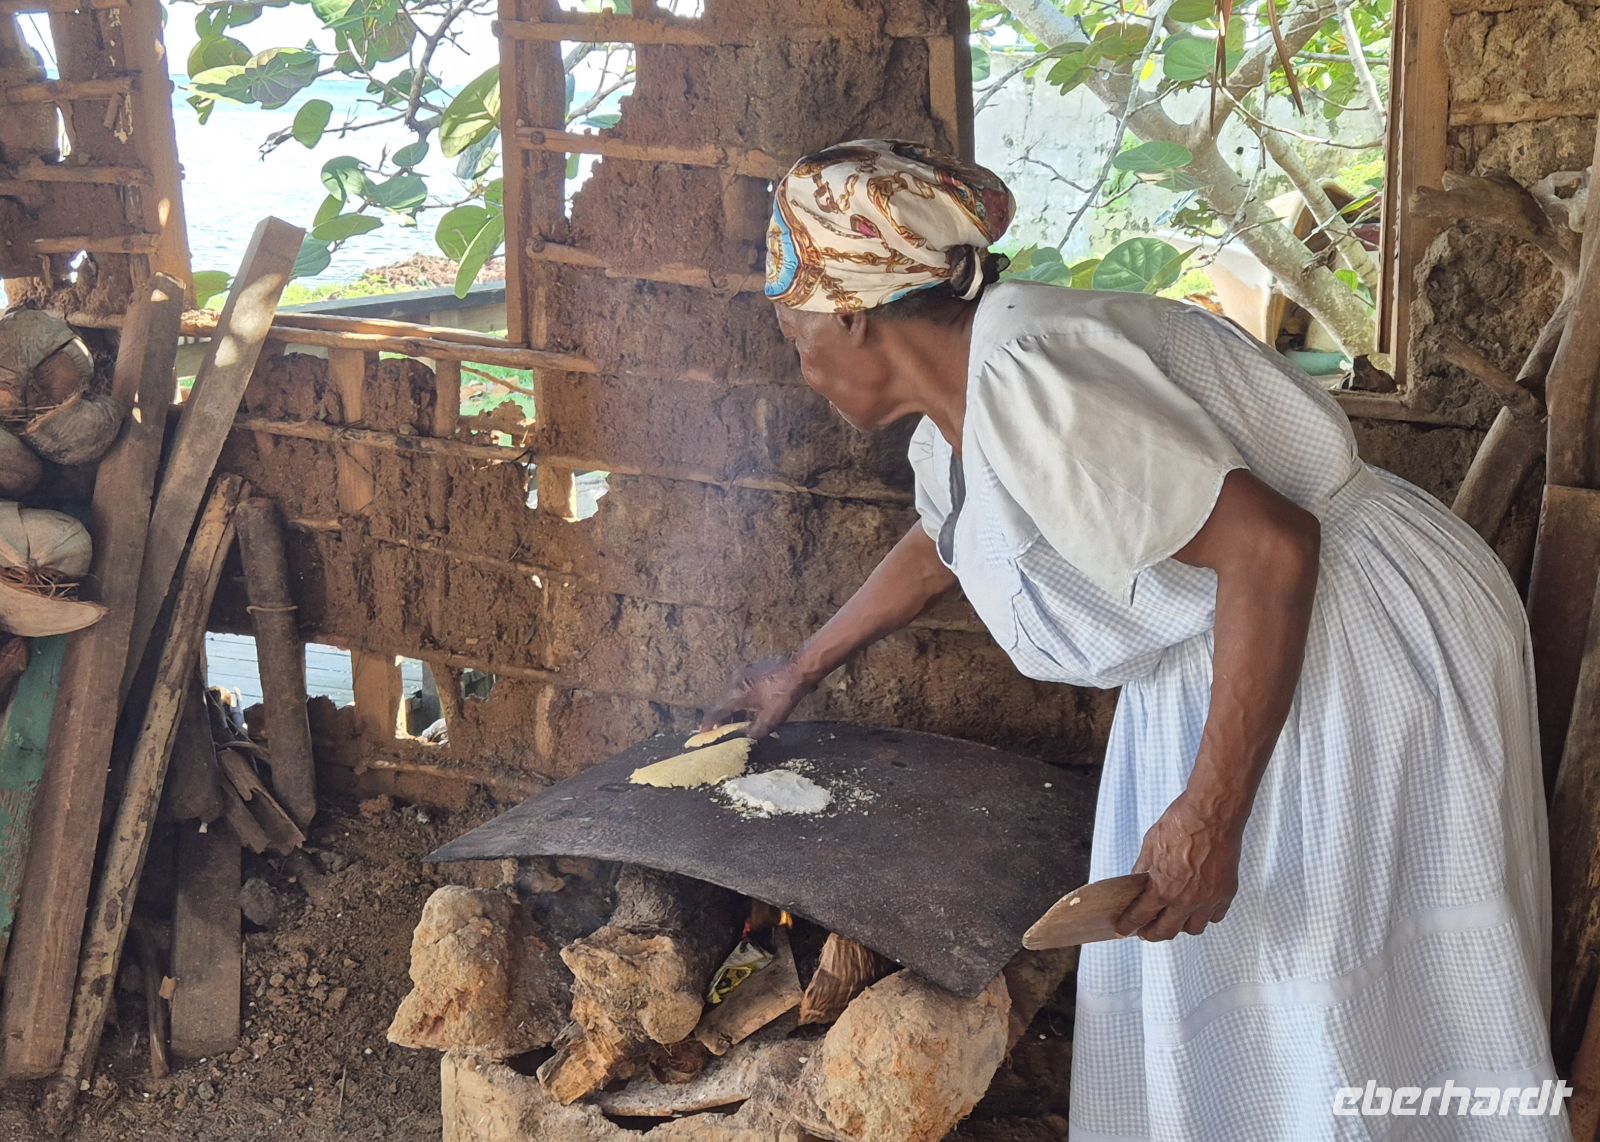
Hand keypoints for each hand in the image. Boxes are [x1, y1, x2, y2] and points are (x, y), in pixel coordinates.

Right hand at [699, 654, 816, 738]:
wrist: (799, 668)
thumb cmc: (783, 694)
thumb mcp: (770, 719)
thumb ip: (755, 731)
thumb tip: (748, 737)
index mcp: (735, 694)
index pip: (716, 711)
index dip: (708, 723)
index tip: (702, 732)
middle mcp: (735, 681)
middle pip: (723, 702)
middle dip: (722, 717)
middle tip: (721, 729)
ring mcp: (744, 672)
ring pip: (733, 694)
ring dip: (734, 707)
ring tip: (737, 720)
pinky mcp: (754, 669)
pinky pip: (742, 687)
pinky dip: (742, 698)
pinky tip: (751, 705)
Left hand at [1115, 792, 1242, 941]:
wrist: (1213, 813)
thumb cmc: (1181, 823)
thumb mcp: (1151, 845)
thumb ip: (1143, 869)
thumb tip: (1137, 884)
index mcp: (1163, 888)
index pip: (1141, 916)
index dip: (1129, 925)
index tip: (1123, 928)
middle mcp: (1186, 900)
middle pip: (1167, 932)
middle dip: (1152, 933)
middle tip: (1145, 930)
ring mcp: (1209, 899)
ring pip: (1193, 928)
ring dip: (1180, 925)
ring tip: (1173, 916)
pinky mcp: (1226, 893)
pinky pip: (1215, 916)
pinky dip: (1205, 914)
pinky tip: (1197, 905)